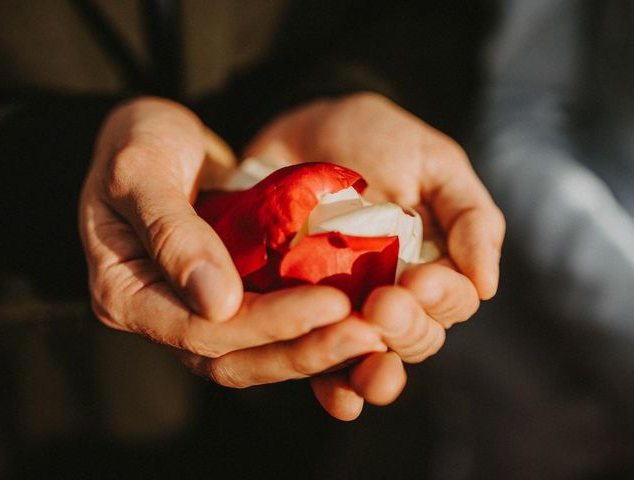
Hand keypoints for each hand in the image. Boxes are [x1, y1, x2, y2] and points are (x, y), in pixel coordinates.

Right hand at [79, 97, 384, 388]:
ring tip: (371, 335)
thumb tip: (216, 306)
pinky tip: (355, 315)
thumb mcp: (141, 172)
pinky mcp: (228, 297)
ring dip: (314, 348)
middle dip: (302, 350)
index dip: (266, 325)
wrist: (153, 136)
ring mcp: (196, 311)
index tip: (331, 305)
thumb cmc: (136, 142)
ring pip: (257, 353)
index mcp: (125, 295)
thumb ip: (173, 235)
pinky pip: (269, 325)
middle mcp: (161, 316)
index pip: (200, 331)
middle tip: (367, 335)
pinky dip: (310, 327)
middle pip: (234, 358)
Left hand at [246, 92, 505, 418]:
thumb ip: (470, 216)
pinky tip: (338, 397)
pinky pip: (317, 359)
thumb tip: (487, 286)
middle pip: (414, 338)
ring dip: (371, 369)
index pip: (451, 302)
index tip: (417, 279)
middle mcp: (393, 295)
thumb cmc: (377, 140)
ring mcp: (346, 307)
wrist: (302, 129)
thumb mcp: (434, 163)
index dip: (440, 299)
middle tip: (382, 305)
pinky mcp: (300, 311)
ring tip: (366, 361)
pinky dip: (331, 385)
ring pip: (370, 358)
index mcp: (432, 265)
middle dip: (404, 329)